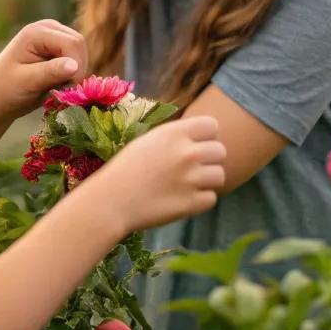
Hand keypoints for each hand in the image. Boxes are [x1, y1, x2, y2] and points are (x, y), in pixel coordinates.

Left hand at [0, 20, 87, 131]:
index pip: (72, 43)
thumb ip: (51, 72)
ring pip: (81, 53)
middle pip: (79, 45)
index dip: (76, 66)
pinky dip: (71, 75)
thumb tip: (75, 66)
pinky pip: (77, 60)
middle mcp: (46, 29)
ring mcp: (53, 38)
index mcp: (36, 32)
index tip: (65, 89)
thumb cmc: (5, 90)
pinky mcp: (57, 50)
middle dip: (76, 70)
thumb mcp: (27, 82)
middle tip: (60, 90)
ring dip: (74, 73)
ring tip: (55, 88)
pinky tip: (56, 85)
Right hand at [85, 116, 224, 236]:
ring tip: (188, 184)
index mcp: (174, 133)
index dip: (206, 135)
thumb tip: (200, 137)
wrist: (110, 201)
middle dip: (209, 159)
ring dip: (207, 180)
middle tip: (192, 168)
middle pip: (220, 151)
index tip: (196, 144)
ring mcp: (191, 180)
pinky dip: (200, 200)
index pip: (212, 125)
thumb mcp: (148, 141)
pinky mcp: (192, 204)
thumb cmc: (125, 169)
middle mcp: (187, 153)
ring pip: (220, 175)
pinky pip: (211, 198)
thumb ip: (176, 137)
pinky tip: (182, 198)